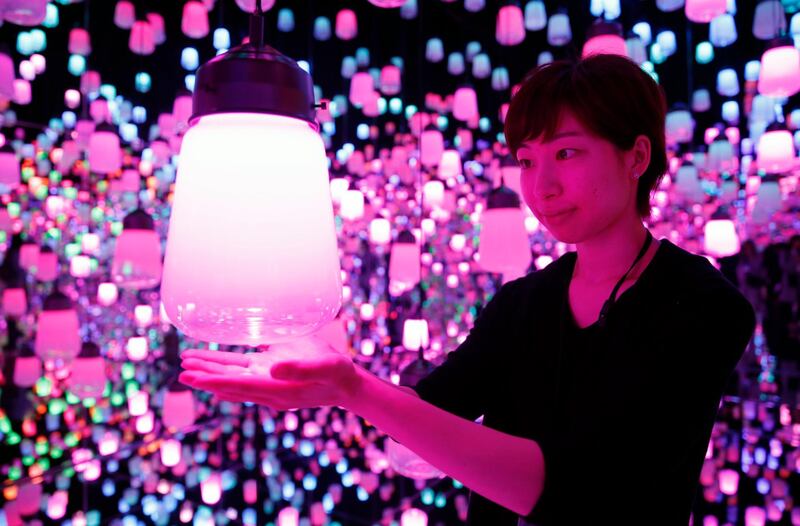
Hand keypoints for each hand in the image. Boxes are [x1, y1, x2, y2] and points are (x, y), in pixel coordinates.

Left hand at [179, 336, 360, 409]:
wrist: (346, 383)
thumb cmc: (337, 374)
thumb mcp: (323, 367)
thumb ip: (299, 368)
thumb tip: (272, 368)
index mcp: (277, 389)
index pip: (239, 386)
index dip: (215, 381)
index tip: (194, 379)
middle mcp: (267, 388)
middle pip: (229, 383)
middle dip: (205, 377)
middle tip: (181, 373)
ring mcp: (268, 381)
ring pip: (232, 376)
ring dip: (210, 370)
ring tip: (186, 363)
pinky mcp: (271, 372)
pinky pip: (242, 370)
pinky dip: (225, 367)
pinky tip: (210, 364)